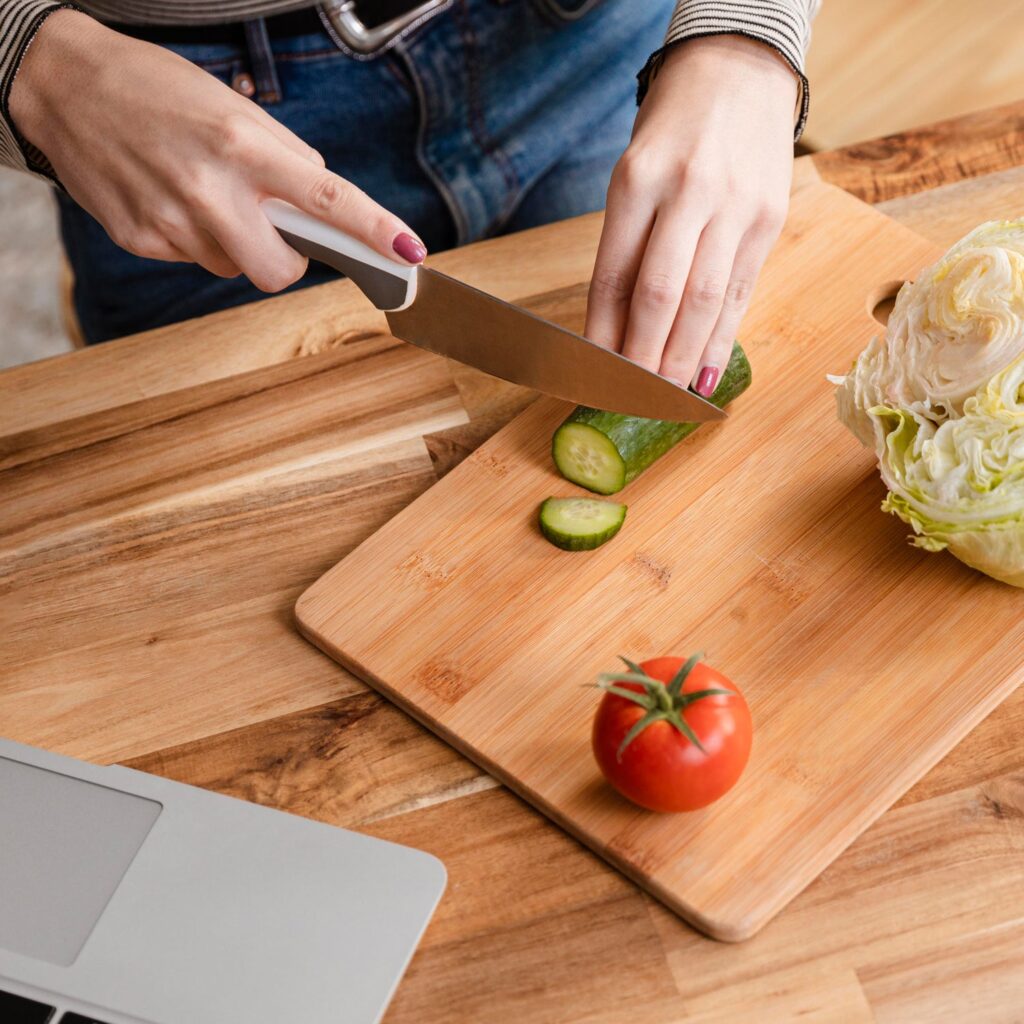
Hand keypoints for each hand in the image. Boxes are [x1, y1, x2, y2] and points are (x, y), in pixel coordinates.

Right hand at [10, 10, 426, 292]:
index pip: (326, 200)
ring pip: (234, 269)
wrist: (64, 86)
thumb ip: (284, 156)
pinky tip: (170, 199)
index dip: (373, 230)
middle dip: (286, 260)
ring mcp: (172, 222)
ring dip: (234, 243)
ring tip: (200, 192)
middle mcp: (209, 190)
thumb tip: (319, 201)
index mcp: (242, 146)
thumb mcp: (231, 105)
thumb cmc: (155, 89)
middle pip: (279, 273)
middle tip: (269, 226)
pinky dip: (194, 239)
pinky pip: (194, 261)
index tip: (407, 252)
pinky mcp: (142, 240)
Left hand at [585, 35, 795, 394]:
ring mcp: (734, 206)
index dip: (602, 335)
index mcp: (638, 180)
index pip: (614, 277)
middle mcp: (689, 192)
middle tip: (630, 398)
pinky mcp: (768, 219)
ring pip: (704, 302)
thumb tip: (614, 329)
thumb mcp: (634, 174)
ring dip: (682, 359)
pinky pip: (741, 293)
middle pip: (660, 297)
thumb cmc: (673, 130)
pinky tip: (706, 375)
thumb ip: (626, 247)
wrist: (740, 69)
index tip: (593, 373)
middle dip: (643, 358)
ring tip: (665, 396)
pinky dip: (721, 340)